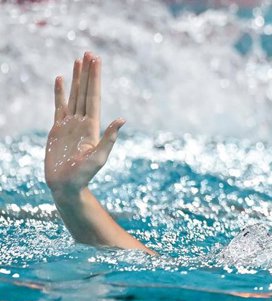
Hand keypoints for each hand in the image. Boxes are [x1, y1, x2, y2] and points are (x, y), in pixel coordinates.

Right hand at [45, 52, 124, 193]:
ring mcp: (70, 124)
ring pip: (73, 96)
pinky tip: (60, 80)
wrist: (66, 186)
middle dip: (88, 73)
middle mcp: (82, 122)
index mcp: (92, 126)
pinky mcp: (58, 129)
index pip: (93, 96)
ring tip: (78, 61)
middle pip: (85, 92)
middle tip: (90, 53)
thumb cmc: (84, 176)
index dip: (94, 79)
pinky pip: (59, 106)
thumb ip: (109, 138)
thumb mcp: (99, 157)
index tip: (96, 61)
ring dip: (75, 79)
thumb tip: (122, 120)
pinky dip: (59, 92)